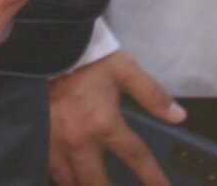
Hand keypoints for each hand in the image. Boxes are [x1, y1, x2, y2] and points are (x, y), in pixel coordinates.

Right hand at [48, 51, 184, 185]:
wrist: (47, 44)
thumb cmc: (87, 57)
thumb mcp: (125, 70)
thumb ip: (152, 94)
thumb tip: (179, 116)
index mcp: (104, 123)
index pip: (135, 157)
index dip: (153, 177)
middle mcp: (79, 139)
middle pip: (96, 182)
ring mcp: (54, 141)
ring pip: (68, 180)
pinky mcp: (37, 135)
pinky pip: (48, 167)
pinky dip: (60, 177)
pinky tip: (66, 179)